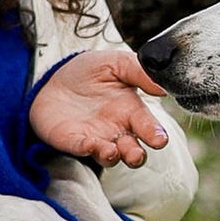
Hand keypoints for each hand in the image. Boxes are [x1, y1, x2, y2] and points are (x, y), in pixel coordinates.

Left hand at [30, 47, 169, 173]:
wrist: (55, 76)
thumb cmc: (90, 72)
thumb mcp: (116, 63)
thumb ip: (140, 71)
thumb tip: (164, 86)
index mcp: (132, 111)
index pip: (148, 126)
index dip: (155, 134)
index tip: (159, 139)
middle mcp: (117, 130)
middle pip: (133, 150)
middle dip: (136, 156)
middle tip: (137, 155)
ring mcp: (96, 138)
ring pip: (110, 156)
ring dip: (112, 156)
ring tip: (112, 152)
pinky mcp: (73, 141)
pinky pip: (81, 148)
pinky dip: (85, 149)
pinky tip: (89, 145)